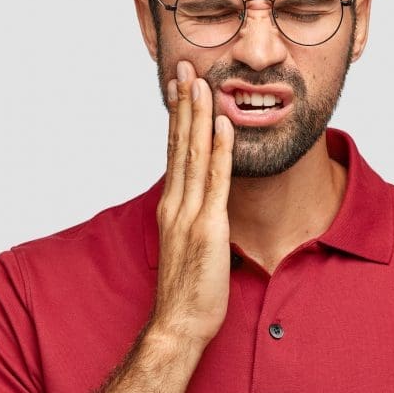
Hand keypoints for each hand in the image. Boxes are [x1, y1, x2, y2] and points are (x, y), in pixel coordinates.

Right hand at [150, 60, 235, 345]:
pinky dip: (218, 151)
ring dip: (198, 115)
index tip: (179, 87)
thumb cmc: (185, 292)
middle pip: (178, 144)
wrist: (178, 324)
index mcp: (171, 207)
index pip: (173, 152)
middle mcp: (176, 204)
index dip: (177, 117)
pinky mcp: (208, 228)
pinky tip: (222, 125)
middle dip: (183, 103)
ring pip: (193, 154)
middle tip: (184, 68)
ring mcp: (189, 215)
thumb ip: (192, 221)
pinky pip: (215, 182)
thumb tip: (203, 207)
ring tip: (201, 82)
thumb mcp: (187, 248)